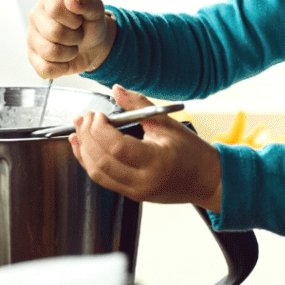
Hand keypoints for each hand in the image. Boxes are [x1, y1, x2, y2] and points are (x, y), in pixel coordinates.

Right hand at [26, 0, 116, 78]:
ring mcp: (31, 37)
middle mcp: (36, 16)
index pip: (56, 8)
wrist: (93, 45)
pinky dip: (62, 67)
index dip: (73, 20)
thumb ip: (87, 2)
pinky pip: (45, 69)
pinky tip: (65, 59)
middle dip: (74, 38)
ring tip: (72, 46)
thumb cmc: (90, 23)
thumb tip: (71, 0)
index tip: (79, 21)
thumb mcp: (96, 9)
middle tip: (78, 35)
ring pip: (49, 52)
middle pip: (54, 32)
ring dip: (69, 53)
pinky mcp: (32, 57)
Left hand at [70, 85, 222, 213]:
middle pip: (102, 161)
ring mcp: (136, 191)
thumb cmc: (192, 152)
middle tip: (84, 117)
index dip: (99, 129)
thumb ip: (139, 105)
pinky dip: (90, 163)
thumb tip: (117, 89)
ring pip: (98, 173)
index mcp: (156, 161)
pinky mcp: (131, 194)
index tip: (97, 114)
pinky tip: (83, 148)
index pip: (117, 147)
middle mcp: (143, 181)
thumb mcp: (168, 123)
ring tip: (78, 130)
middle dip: (87, 137)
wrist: (206, 180)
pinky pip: (104, 180)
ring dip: (83, 151)